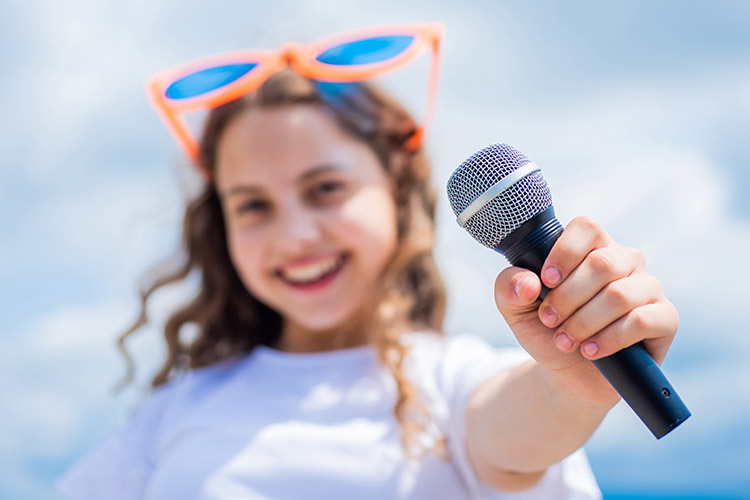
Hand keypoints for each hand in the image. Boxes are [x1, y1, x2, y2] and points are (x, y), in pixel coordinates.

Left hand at [494, 216, 678, 407]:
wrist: (567, 373)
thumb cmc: (546, 330)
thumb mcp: (515, 309)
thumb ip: (509, 287)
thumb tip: (529, 282)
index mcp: (591, 247)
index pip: (586, 227)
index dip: (564, 253)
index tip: (546, 282)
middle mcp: (624, 260)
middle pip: (601, 264)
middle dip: (567, 298)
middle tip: (549, 320)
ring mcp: (648, 288)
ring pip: (619, 294)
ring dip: (584, 322)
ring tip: (565, 340)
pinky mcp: (665, 318)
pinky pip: (642, 321)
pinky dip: (609, 339)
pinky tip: (591, 351)